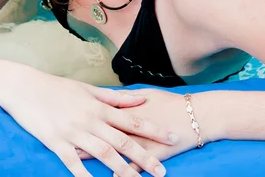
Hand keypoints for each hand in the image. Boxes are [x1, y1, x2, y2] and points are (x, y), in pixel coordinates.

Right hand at [0, 69, 178, 176]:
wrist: (25, 87)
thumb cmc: (58, 87)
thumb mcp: (89, 89)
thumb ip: (116, 98)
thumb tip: (142, 98)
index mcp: (99, 108)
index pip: (133, 121)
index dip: (154, 130)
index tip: (172, 138)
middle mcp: (91, 121)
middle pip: (123, 142)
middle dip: (144, 157)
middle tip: (162, 171)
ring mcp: (74, 133)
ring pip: (103, 155)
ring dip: (122, 170)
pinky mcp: (57, 143)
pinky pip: (74, 163)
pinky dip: (85, 176)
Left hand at [78, 89, 208, 174]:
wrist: (200, 114)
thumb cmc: (173, 103)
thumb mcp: (149, 95)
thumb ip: (129, 98)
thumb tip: (112, 98)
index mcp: (129, 110)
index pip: (101, 115)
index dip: (83, 119)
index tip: (66, 120)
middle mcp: (132, 126)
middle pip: (103, 133)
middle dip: (83, 140)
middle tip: (64, 143)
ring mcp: (143, 140)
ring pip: (117, 150)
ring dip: (98, 158)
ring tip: (80, 161)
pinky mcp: (154, 153)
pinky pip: (136, 165)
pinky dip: (124, 172)